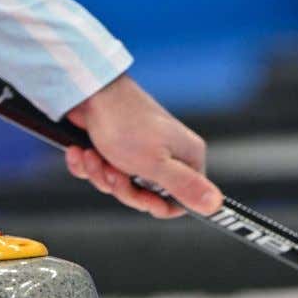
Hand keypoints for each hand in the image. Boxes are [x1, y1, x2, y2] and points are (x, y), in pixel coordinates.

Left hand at [63, 74, 220, 219]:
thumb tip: (216, 206)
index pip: (180, 201)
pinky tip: (81, 151)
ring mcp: (139, 149)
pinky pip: (102, 170)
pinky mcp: (115, 146)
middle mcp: (166, 154)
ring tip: (93, 155)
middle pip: (145, 195)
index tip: (142, 200)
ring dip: (100, 173)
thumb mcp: (156, 163)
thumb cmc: (124, 124)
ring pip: (120, 183)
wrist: (87, 92)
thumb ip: (185, 187)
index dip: (157, 206)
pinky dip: (88, 164)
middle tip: (113, 170)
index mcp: (186, 158)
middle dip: (121, 186)